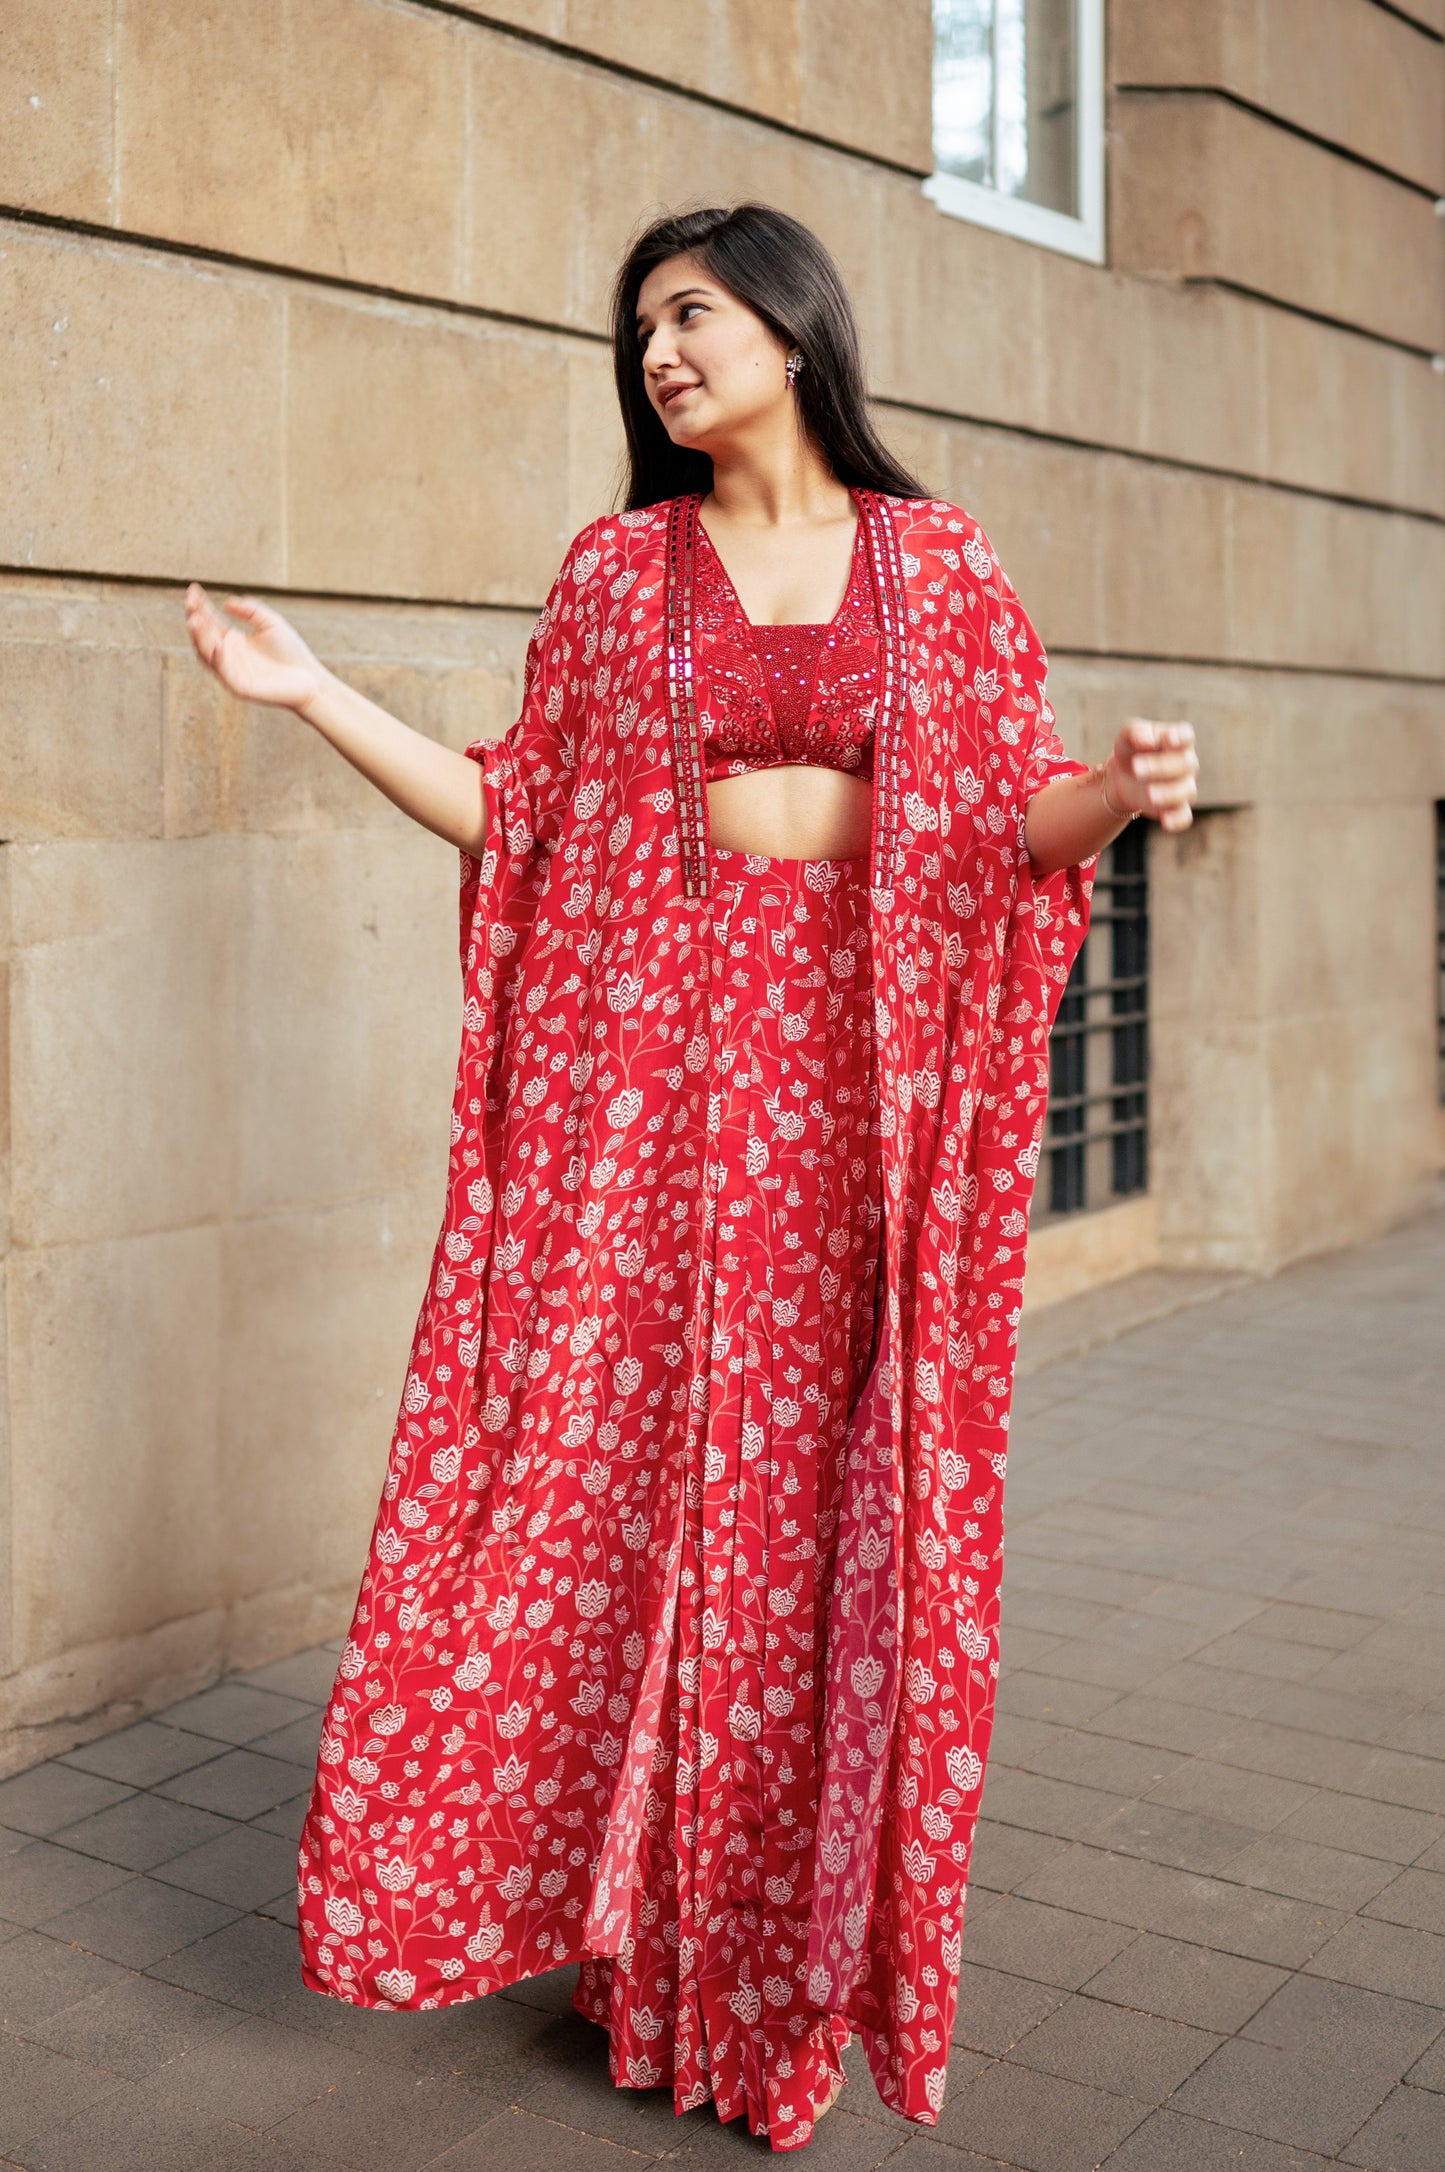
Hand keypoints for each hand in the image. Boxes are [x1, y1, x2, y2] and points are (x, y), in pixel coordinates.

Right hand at [183, 582, 328, 713]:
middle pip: (204, 635)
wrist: (310, 680)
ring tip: (194, 620)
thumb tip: (228, 602)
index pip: (210, 620)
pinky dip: (218, 659)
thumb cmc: (291, 652)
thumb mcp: (271, 623)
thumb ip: (251, 611)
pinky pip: (223, 672)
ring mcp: (231, 671)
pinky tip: (217, 645)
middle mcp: (227, 655)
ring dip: (199, 638)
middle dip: (195, 618)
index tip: (194, 588)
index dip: (200, 605)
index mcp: (233, 640)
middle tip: (190, 603)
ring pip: (207, 654)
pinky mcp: (239, 686)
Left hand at [1104, 719, 1197, 832]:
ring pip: (1186, 791)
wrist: (1124, 776)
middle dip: (1160, 766)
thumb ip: (1136, 732)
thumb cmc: (1131, 749)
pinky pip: (1184, 817)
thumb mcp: (1127, 736)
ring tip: (1149, 794)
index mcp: (1177, 739)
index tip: (1168, 740)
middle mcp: (1187, 762)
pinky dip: (1177, 820)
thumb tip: (1148, 740)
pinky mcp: (1177, 807)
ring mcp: (1184, 786)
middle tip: (1136, 768)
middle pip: (1184, 764)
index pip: (1186, 736)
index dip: (1180, 738)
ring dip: (1168, 793)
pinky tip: (1165, 822)